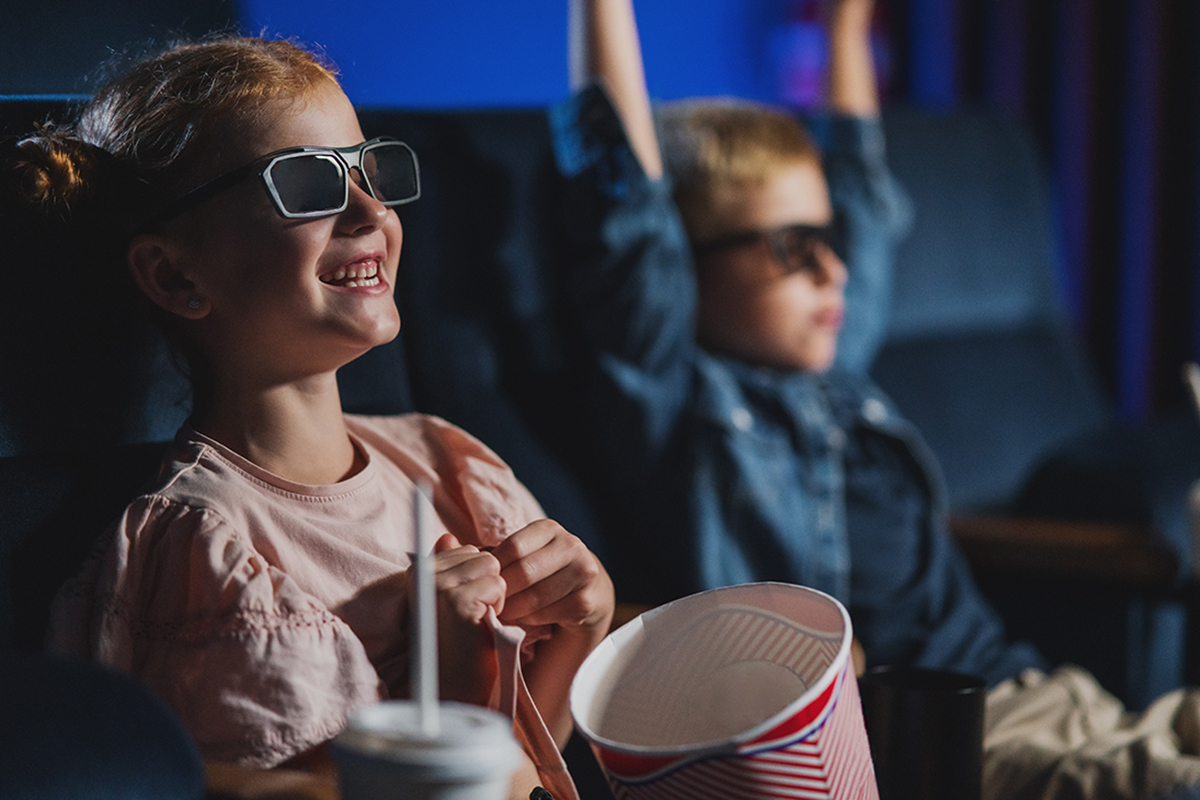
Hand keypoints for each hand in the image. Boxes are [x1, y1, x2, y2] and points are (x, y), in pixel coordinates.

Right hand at [429, 533, 505, 705]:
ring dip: (494, 596)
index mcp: (419, 570)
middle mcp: (423, 574)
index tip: (463, 608)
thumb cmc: (458, 643)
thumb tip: (448, 536)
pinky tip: (480, 627)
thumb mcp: (451, 600)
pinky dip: (497, 607)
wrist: (455, 687)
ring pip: (493, 569)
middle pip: (484, 556)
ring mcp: (439, 586)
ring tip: (476, 621)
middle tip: (472, 616)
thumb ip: (451, 566)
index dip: (477, 579)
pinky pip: (498, 585)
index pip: (469, 550)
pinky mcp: (457, 601)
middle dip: (488, 585)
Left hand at [490, 519, 613, 637]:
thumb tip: (451, 544)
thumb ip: (492, 554)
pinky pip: (548, 614)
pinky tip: (524, 620)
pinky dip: (530, 620)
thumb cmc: (541, 573)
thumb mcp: (522, 556)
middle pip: (524, 571)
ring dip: (514, 609)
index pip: (513, 547)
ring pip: (535, 596)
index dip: (494, 569)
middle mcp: (571, 545)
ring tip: (503, 614)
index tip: (483, 584)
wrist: (584, 592)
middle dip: (503, 593)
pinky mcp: (585, 601)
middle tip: (489, 605)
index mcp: (549, 529)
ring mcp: (583, 573)